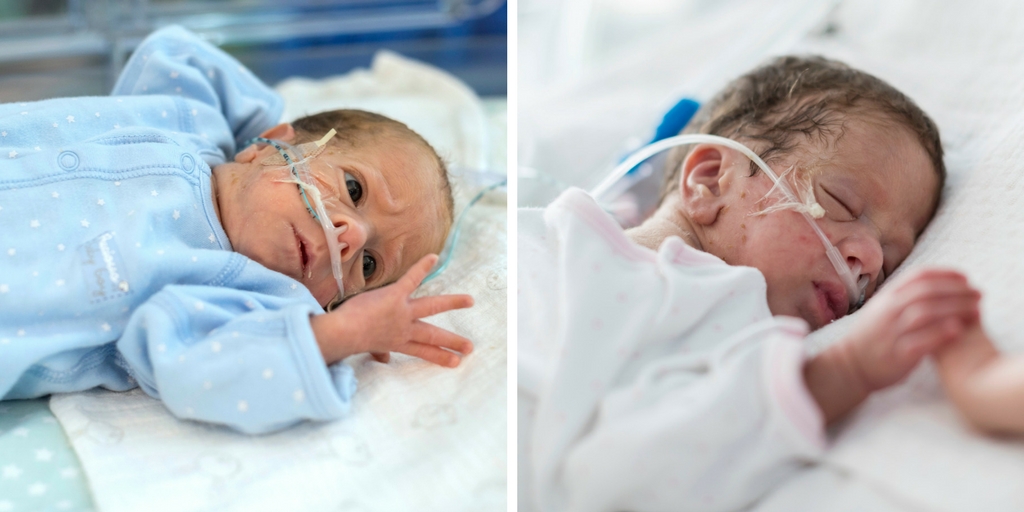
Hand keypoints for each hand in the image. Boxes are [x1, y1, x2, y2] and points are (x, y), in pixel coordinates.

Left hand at [311, 254, 474, 365]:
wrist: (343, 333)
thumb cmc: (350, 340)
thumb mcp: (368, 348)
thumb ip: (379, 352)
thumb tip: (383, 359)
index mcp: (398, 341)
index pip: (423, 351)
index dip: (439, 356)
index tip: (455, 362)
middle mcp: (405, 328)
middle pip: (433, 335)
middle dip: (453, 341)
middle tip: (470, 347)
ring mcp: (403, 311)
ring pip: (432, 306)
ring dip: (452, 302)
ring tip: (470, 301)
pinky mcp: (396, 295)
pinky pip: (412, 279)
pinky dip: (423, 267)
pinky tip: (434, 257)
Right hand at [840, 268, 979, 392]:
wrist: (849, 365)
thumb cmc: (874, 336)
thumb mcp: (884, 308)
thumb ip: (905, 296)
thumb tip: (938, 284)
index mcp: (888, 296)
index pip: (919, 276)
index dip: (946, 274)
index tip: (966, 279)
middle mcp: (889, 310)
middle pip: (927, 292)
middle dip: (958, 291)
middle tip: (980, 295)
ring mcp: (892, 331)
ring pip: (926, 312)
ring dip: (955, 309)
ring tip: (977, 312)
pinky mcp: (897, 354)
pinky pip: (921, 341)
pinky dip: (941, 334)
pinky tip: (958, 331)